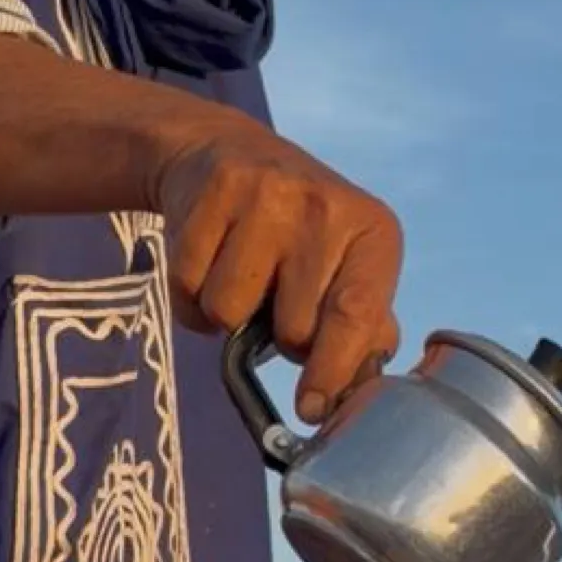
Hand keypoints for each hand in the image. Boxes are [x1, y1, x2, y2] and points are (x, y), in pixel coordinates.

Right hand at [151, 105, 402, 418]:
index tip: (310, 410)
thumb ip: (360, 325)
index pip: (356, 317)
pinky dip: (191, 296)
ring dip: (227, 315)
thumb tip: (362, 387)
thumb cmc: (295, 230)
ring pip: (230, 311)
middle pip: (292, 328)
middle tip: (274, 307)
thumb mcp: (344, 265)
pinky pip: (188, 286)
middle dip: (278, 338)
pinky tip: (208, 264)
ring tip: (240, 279)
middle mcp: (327, 208)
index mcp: (374, 232)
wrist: (227, 151)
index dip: (332, 372)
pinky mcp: (215, 191)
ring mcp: (270, 194)